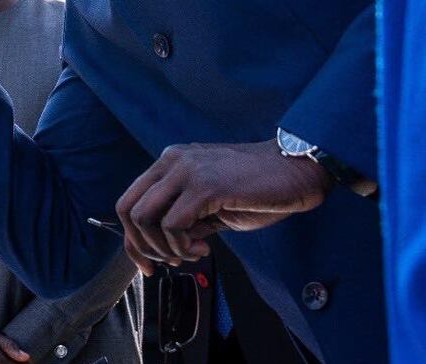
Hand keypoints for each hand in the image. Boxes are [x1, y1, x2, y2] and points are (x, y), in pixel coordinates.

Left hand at [115, 140, 333, 274]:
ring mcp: (186, 170)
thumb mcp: (210, 205)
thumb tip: (157, 247)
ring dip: (165, 248)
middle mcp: (171, 161)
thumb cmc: (259, 190)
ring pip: (145, 218)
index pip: (129, 202)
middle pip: (128, 210)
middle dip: (144, 247)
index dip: (132, 240)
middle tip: (170, 262)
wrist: (296, 172)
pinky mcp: (204, 185)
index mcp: (169, 162)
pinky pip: (173, 225)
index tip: (149, 265)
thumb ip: (182, 219)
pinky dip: (182, 247)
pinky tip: (204, 248)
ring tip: (193, 253)